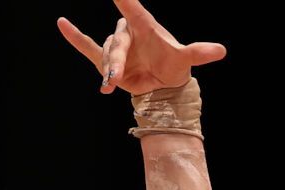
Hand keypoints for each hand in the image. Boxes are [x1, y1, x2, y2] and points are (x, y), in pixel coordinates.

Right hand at [56, 0, 225, 97]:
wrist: (163, 86)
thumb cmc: (173, 65)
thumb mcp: (186, 60)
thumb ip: (199, 53)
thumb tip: (221, 51)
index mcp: (145, 26)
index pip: (132, 8)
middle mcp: (129, 33)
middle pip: (116, 43)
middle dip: (116, 62)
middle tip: (115, 80)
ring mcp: (118, 46)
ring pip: (106, 55)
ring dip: (109, 70)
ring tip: (110, 86)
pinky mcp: (108, 61)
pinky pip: (88, 48)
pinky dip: (75, 38)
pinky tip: (62, 24)